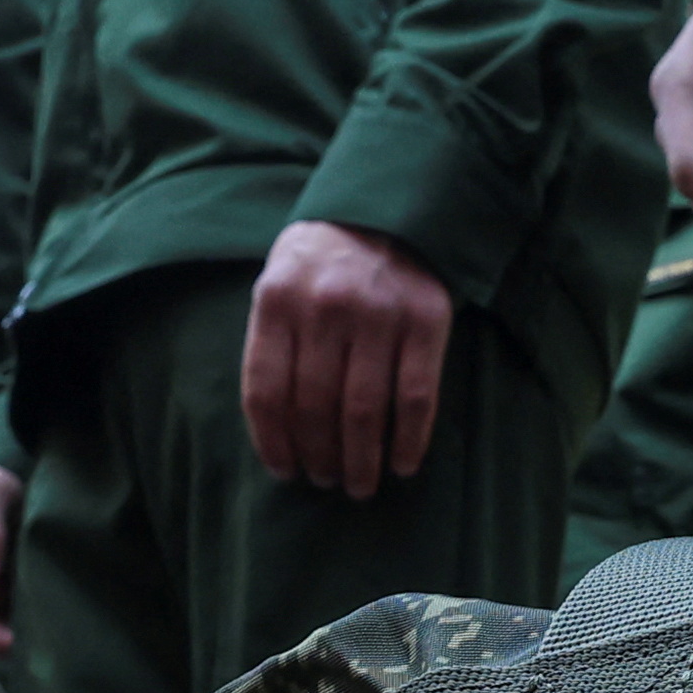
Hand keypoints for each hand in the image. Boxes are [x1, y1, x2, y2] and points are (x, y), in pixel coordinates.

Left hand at [243, 220, 454, 497]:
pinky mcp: (427, 320)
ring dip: (360, 460)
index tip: (286, 472)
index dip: (274, 442)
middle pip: (314, 407)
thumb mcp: (280, 284)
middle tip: (326, 482)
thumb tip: (277, 430)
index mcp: (277, 299)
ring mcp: (379, 313)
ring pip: (364, 410)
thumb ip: (274, 344)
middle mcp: (326, 306)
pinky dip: (409, 439)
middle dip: (319, 457)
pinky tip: (403, 464)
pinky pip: (416, 396)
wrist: (388, 208)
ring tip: (359, 484)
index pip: (266, 390)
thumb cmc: (323, 262)